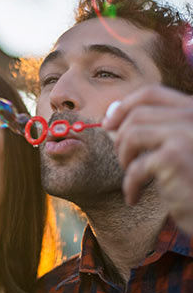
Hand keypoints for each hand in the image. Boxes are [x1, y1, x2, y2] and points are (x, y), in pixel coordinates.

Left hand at [103, 85, 192, 235]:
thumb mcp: (172, 150)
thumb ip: (147, 131)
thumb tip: (109, 120)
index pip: (151, 94)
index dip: (123, 106)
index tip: (108, 123)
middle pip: (137, 114)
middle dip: (120, 136)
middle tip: (122, 158)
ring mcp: (186, 134)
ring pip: (132, 135)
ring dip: (124, 156)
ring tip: (131, 173)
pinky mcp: (174, 157)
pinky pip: (135, 166)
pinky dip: (129, 184)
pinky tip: (134, 198)